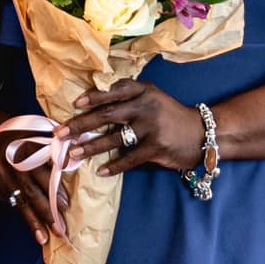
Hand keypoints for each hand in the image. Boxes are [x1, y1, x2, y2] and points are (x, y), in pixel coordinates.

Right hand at [0, 135, 66, 248]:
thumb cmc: (27, 136)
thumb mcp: (42, 137)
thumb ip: (56, 151)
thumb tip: (75, 166)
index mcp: (26, 151)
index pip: (42, 175)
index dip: (54, 191)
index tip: (66, 206)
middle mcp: (12, 166)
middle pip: (30, 193)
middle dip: (46, 213)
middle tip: (59, 229)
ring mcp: (2, 178)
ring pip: (19, 203)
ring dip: (33, 222)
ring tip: (43, 238)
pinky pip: (12, 204)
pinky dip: (23, 216)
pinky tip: (34, 229)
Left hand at [71, 80, 205, 175]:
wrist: (204, 134)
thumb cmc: (171, 116)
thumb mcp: (154, 98)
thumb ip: (130, 97)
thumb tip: (96, 103)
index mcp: (144, 92)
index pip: (115, 92)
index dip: (94, 97)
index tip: (75, 104)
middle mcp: (146, 107)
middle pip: (107, 115)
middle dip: (80, 125)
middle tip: (61, 133)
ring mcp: (151, 128)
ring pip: (114, 138)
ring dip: (90, 148)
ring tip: (73, 154)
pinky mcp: (156, 148)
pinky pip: (129, 159)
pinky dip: (114, 166)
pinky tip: (101, 171)